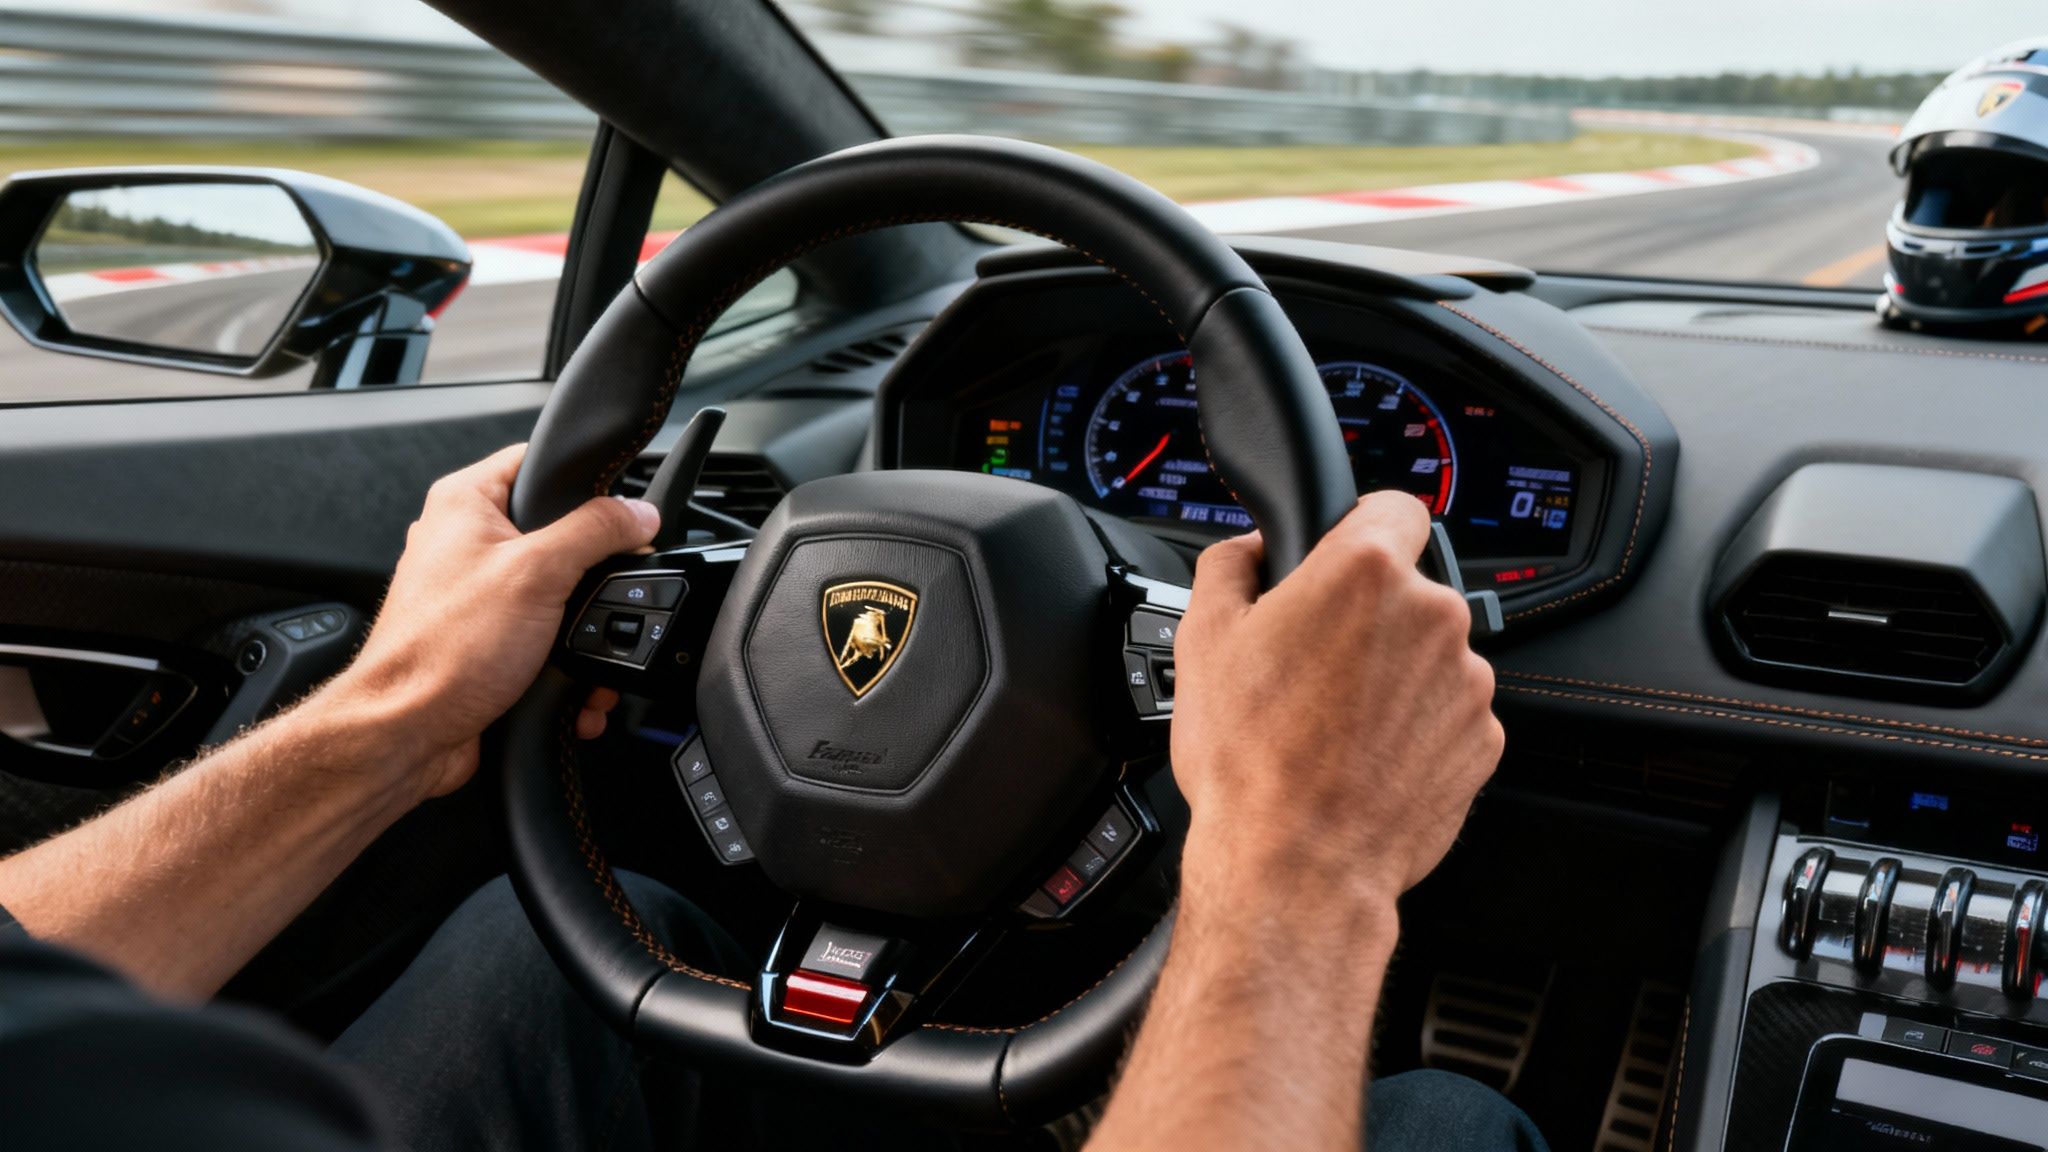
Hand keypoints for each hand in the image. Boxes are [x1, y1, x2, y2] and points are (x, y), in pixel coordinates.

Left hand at [328, 444, 659, 801]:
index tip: (621, 511)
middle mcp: (465, 542)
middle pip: (559, 533)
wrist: (409, 733)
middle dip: (594, 576)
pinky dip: (567, 663)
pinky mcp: (487, 639)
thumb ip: (596, 531)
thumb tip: (638, 513)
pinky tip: (574, 684)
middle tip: (606, 592)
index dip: (586, 481)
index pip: (537, 461)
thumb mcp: (538, 573)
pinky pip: (544, 637)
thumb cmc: (443, 651)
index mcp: (465, 502)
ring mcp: (476, 594)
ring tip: (588, 652)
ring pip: (557, 593)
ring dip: (584, 630)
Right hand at [1170, 492, 1503, 927]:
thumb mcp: (1201, 639)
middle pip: (1408, 590)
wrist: (1296, 865)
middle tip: (1311, 665)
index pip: (1394, 506)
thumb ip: (1229, 564)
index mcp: (1366, 573)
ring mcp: (1466, 681)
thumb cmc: (1250, 760)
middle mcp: (1432, 616)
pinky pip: (1446, 713)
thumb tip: (1250, 549)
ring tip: (1332, 724)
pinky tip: (1363, 758)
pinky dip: (1414, 728)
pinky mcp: (1483, 740)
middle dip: (1367, 617)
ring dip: (1392, 675)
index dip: (1360, 528)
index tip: (1340, 558)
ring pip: (1429, 654)